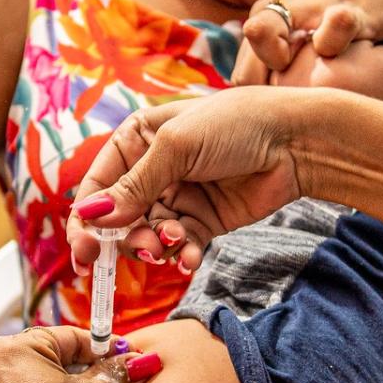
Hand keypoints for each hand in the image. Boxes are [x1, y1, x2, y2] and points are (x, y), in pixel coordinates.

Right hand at [66, 86, 331, 273]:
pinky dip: (181, 256)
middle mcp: (153, 170)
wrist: (296, 140)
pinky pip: (181, 246)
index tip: (85, 251)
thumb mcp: (177, 147)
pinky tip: (190, 259)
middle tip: (146, 247)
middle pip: (120, 218)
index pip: (98, 186)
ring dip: (157, 246)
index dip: (87, 220)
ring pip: (149, 236)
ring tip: (175, 243)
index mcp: (136, 140)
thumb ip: (134, 185)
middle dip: (127, 238)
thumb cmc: (236, 124)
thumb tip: (92, 216)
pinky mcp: (204, 220)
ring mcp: (179, 196)